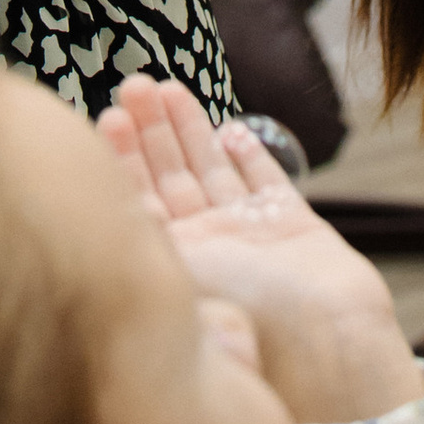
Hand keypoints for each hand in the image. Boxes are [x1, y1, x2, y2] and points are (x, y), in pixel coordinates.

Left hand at [98, 80, 422, 423]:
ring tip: (170, 89)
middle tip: (134, 85)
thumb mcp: (180, 271)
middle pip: (173, 180)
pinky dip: (250, 156)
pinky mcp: (294, 229)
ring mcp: (252, 237)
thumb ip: (145, 235)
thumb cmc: (250, 312)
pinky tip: (231, 129)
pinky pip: (266, 184)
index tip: (109, 116)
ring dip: (192, 132)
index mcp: (178, 264)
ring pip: (214, 173)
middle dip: (153, 132)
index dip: (123, 158)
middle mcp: (211, 248)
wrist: (328, 339)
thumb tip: (96, 203)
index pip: (140, 200)